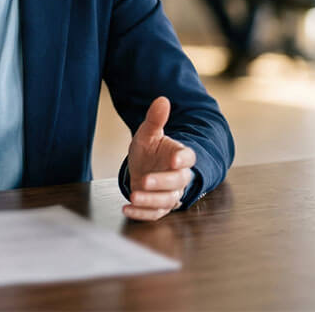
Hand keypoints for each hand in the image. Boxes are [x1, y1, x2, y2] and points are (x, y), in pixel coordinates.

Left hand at [124, 97, 195, 221]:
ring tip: (133, 196)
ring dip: (150, 200)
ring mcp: (169, 193)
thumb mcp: (148, 134)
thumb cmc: (149, 150)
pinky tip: (127, 209)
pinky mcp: (159, 207)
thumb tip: (162, 100)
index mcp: (178, 156)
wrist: (144, 168)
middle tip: (145, 180)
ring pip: (167, 200)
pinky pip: (154, 213)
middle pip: (177, 182)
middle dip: (161, 182)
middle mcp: (178, 177)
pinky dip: (141, 214)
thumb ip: (155, 119)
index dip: (183, 159)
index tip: (175, 160)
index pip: (188, 158)